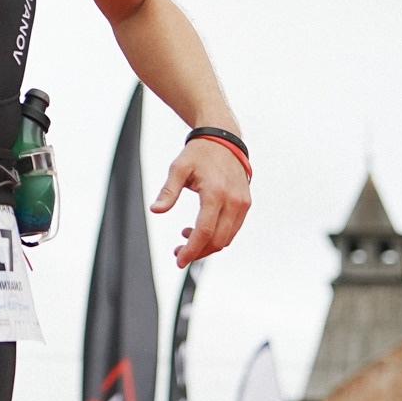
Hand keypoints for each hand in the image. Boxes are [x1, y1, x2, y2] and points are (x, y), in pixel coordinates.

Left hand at [151, 138, 249, 266]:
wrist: (224, 139)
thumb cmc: (198, 154)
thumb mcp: (179, 168)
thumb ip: (168, 191)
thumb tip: (155, 211)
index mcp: (215, 194)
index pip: (205, 232)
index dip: (192, 250)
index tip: (179, 260)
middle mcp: (233, 201)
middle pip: (217, 240)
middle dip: (198, 252)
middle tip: (178, 252)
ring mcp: (242, 204)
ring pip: (227, 238)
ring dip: (207, 246)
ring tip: (185, 239)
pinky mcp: (246, 204)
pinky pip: (233, 229)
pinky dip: (218, 236)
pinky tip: (200, 231)